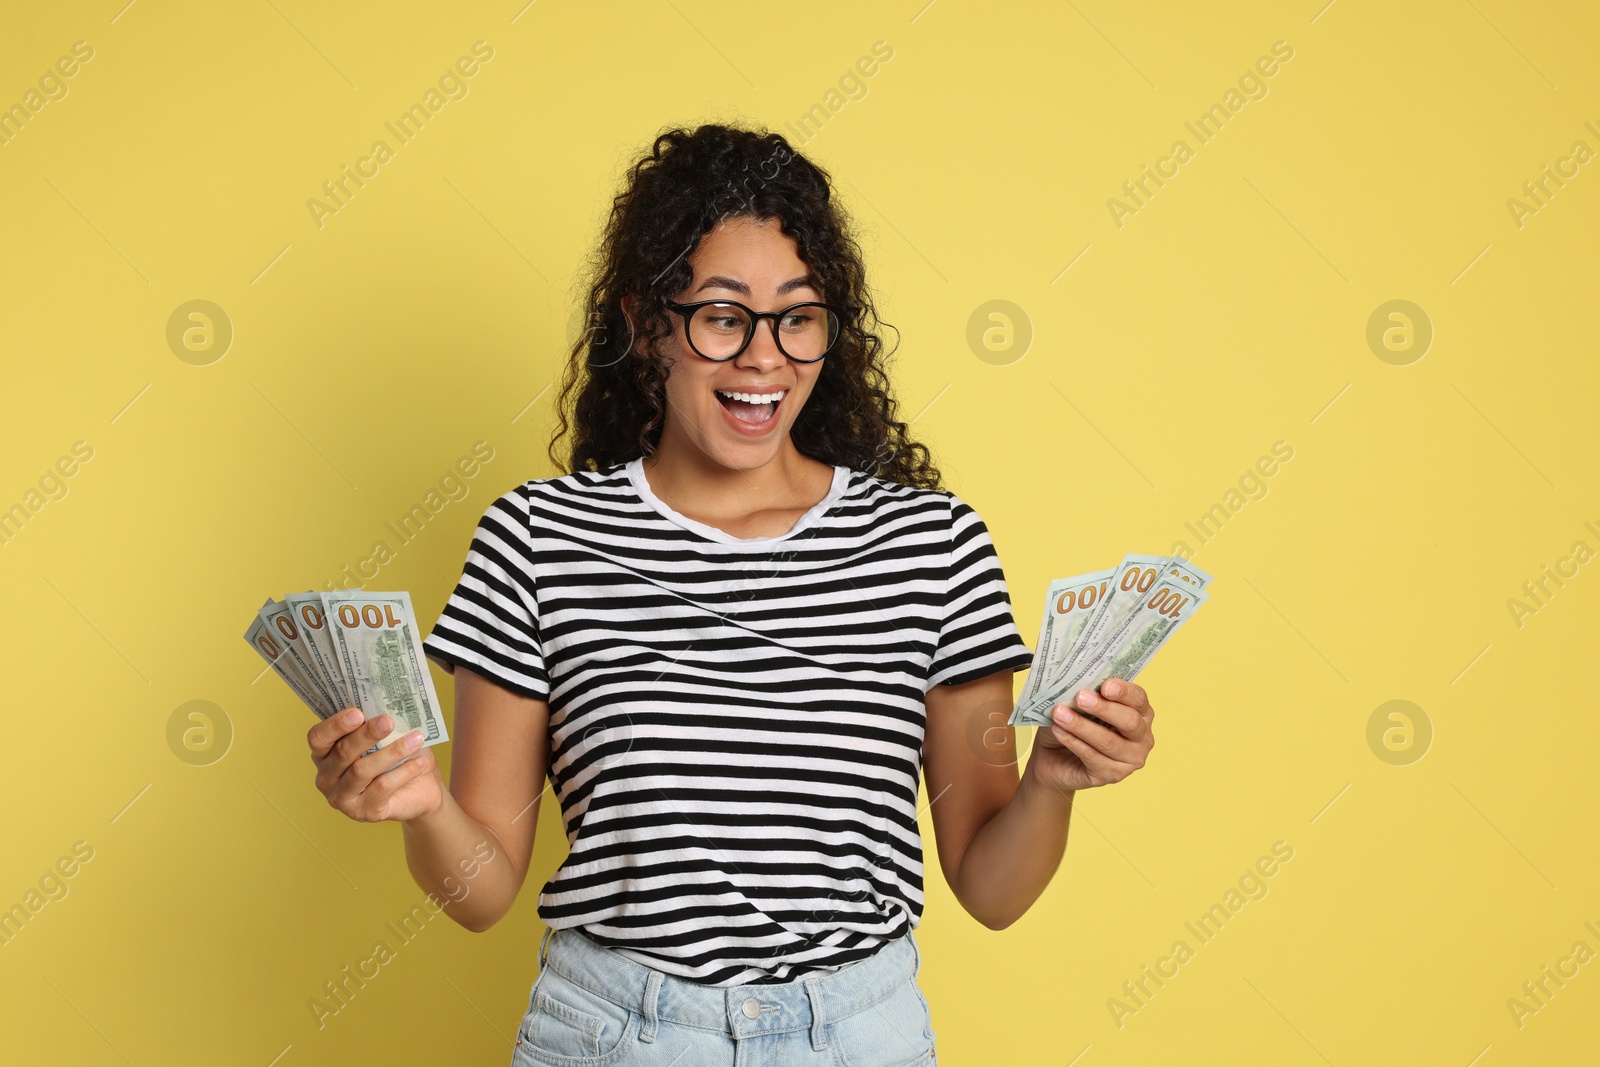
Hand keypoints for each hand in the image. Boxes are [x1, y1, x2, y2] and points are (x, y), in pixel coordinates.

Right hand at [308, 708, 445, 822]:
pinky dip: (403, 772)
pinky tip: (420, 762)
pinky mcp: (363, 812)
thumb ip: (378, 722)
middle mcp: (327, 777)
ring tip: (415, 739)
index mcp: (325, 754)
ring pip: (361, 770)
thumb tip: (386, 702)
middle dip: (366, 734)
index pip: (318, 738)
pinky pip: (381, 788)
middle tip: (388, 721)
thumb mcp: (387, 736)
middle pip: (342, 753)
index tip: (358, 713)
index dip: (335, 725)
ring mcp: (342, 798)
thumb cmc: (397, 756)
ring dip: (391, 752)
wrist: (421, 788)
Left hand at [1027, 678, 1154, 792]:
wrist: (1052, 756)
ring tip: (1059, 713)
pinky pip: (1092, 757)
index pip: (1138, 699)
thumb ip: (1086, 693)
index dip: (1124, 691)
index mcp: (1141, 712)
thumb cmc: (1072, 723)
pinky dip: (1073, 742)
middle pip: (1129, 721)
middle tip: (1080, 698)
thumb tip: (1079, 683)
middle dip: (1103, 708)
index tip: (1105, 686)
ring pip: (1108, 741)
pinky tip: (1058, 730)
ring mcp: (1130, 760)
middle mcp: (1142, 737)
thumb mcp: (1079, 704)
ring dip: (1081, 726)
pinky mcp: (1112, 776)